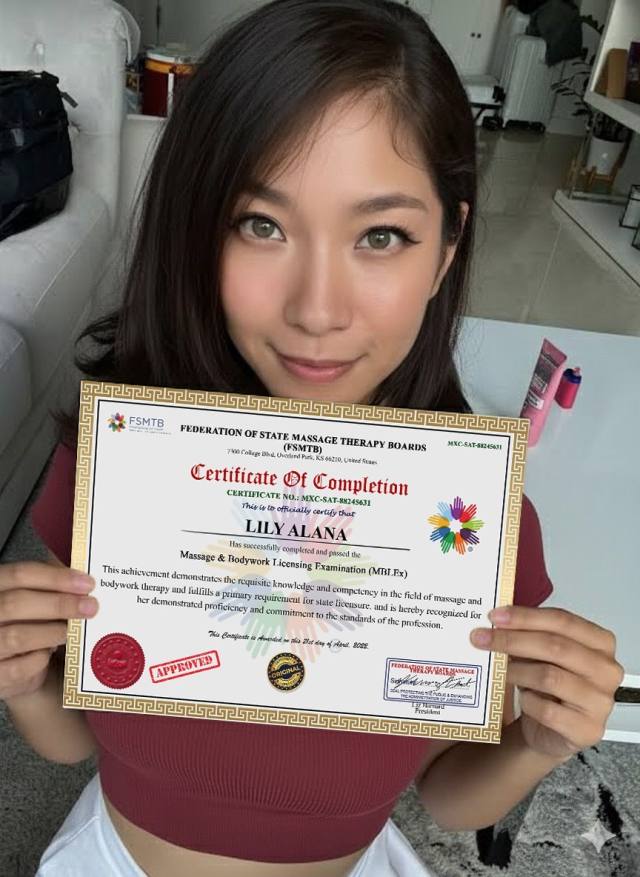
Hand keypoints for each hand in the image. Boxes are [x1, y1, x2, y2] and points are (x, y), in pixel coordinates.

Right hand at [0, 562, 97, 700]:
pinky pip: (19, 667)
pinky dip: (40, 660)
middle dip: (58, 604)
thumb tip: (82, 579)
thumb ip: (50, 585)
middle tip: (91, 607)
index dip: (56, 578)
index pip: (19, 574)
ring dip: (53, 632)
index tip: (87, 583)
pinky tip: (52, 653)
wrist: (9, 664)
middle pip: (16, 603)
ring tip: (75, 631)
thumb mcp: (33, 599)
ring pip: (17, 636)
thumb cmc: (25, 622)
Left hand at [470, 606, 623, 760]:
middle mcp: (607, 670)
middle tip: (482, 639)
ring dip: (516, 670)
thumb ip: (528, 635)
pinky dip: (528, 702)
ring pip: (549, 677)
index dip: (526, 617)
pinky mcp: (587, 729)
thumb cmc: (549, 685)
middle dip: (513, 640)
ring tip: (496, 668)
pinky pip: (547, 710)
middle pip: (555, 646)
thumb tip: (497, 623)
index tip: (495, 617)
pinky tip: (522, 698)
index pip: (562, 621)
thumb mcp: (542, 654)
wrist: (552, 729)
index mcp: (600, 642)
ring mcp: (600, 702)